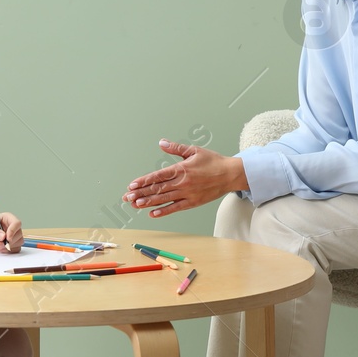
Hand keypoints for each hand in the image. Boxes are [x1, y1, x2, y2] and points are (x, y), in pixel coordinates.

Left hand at [0, 214, 23, 253]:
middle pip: (19, 234)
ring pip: (19, 242)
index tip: (7, 238)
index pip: (17, 223)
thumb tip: (3, 236)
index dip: (13, 230)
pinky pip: (15, 249)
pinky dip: (8, 251)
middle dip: (9, 241)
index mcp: (7, 218)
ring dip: (8, 247)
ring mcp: (12, 236)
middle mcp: (11, 227)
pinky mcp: (10, 244)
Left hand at [124, 140, 248, 217]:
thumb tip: (161, 143)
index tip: (132, 185)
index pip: (158, 176)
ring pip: (164, 199)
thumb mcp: (194, 151)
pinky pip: (176, 208)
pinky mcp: (193, 202)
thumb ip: (176, 148)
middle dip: (141, 193)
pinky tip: (152, 213)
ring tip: (135, 205)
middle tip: (127, 197)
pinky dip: (164, 211)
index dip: (144, 181)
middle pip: (157, 189)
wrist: (230, 174)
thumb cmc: (213, 161)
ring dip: (148, 202)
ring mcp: (187, 193)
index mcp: (181, 169)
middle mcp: (182, 182)